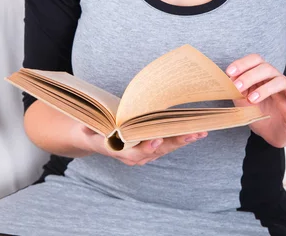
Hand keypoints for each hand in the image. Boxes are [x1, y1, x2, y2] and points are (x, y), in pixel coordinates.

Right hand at [77, 125, 207, 164]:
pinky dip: (180, 138)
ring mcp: (144, 154)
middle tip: (192, 134)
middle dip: (176, 141)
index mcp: (121, 152)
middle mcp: (135, 156)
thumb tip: (86, 127)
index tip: (157, 139)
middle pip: (158, 150)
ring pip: (166, 148)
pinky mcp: (150, 149)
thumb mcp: (88, 129)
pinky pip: (167, 144)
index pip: (137, 152)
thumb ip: (89, 129)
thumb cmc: (92, 130)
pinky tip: (194, 132)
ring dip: (183, 140)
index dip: (147, 147)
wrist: (93, 139)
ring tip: (199, 132)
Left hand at [226, 54, 285, 146]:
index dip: (242, 63)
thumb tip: (227, 80)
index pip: (254, 60)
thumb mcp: (242, 102)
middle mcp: (274, 79)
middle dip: (249, 76)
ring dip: (265, 88)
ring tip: (252, 99)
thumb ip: (236, 91)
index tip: (229, 72)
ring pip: (280, 80)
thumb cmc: (258, 113)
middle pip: (266, 68)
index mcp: (261, 75)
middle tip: (237, 87)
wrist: (273, 133)